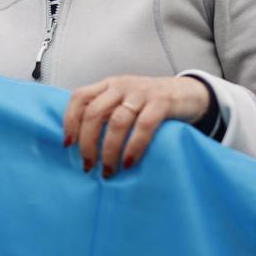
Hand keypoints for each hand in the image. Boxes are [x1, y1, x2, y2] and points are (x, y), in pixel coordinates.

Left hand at [63, 75, 209, 177]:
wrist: (187, 92)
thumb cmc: (150, 103)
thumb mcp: (124, 101)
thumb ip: (106, 113)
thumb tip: (82, 143)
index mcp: (108, 85)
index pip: (79, 97)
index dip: (70, 121)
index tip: (68, 145)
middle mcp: (121, 86)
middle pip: (94, 112)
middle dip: (87, 142)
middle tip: (88, 165)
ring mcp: (142, 93)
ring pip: (116, 122)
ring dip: (109, 150)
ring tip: (108, 170)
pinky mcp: (161, 103)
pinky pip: (144, 126)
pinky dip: (134, 147)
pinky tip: (129, 162)